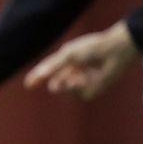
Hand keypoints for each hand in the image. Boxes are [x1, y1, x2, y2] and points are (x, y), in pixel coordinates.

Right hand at [24, 20, 139, 100]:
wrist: (114, 51)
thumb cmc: (91, 48)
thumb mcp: (68, 55)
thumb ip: (53, 65)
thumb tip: (39, 75)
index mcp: (66, 60)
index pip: (48, 70)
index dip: (38, 77)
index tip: (28, 85)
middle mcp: (73, 71)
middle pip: (56, 84)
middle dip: (56, 84)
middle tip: (57, 83)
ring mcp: (82, 81)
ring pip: (66, 91)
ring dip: (67, 85)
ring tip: (76, 78)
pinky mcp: (92, 90)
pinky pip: (78, 95)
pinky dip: (78, 89)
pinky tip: (84, 80)